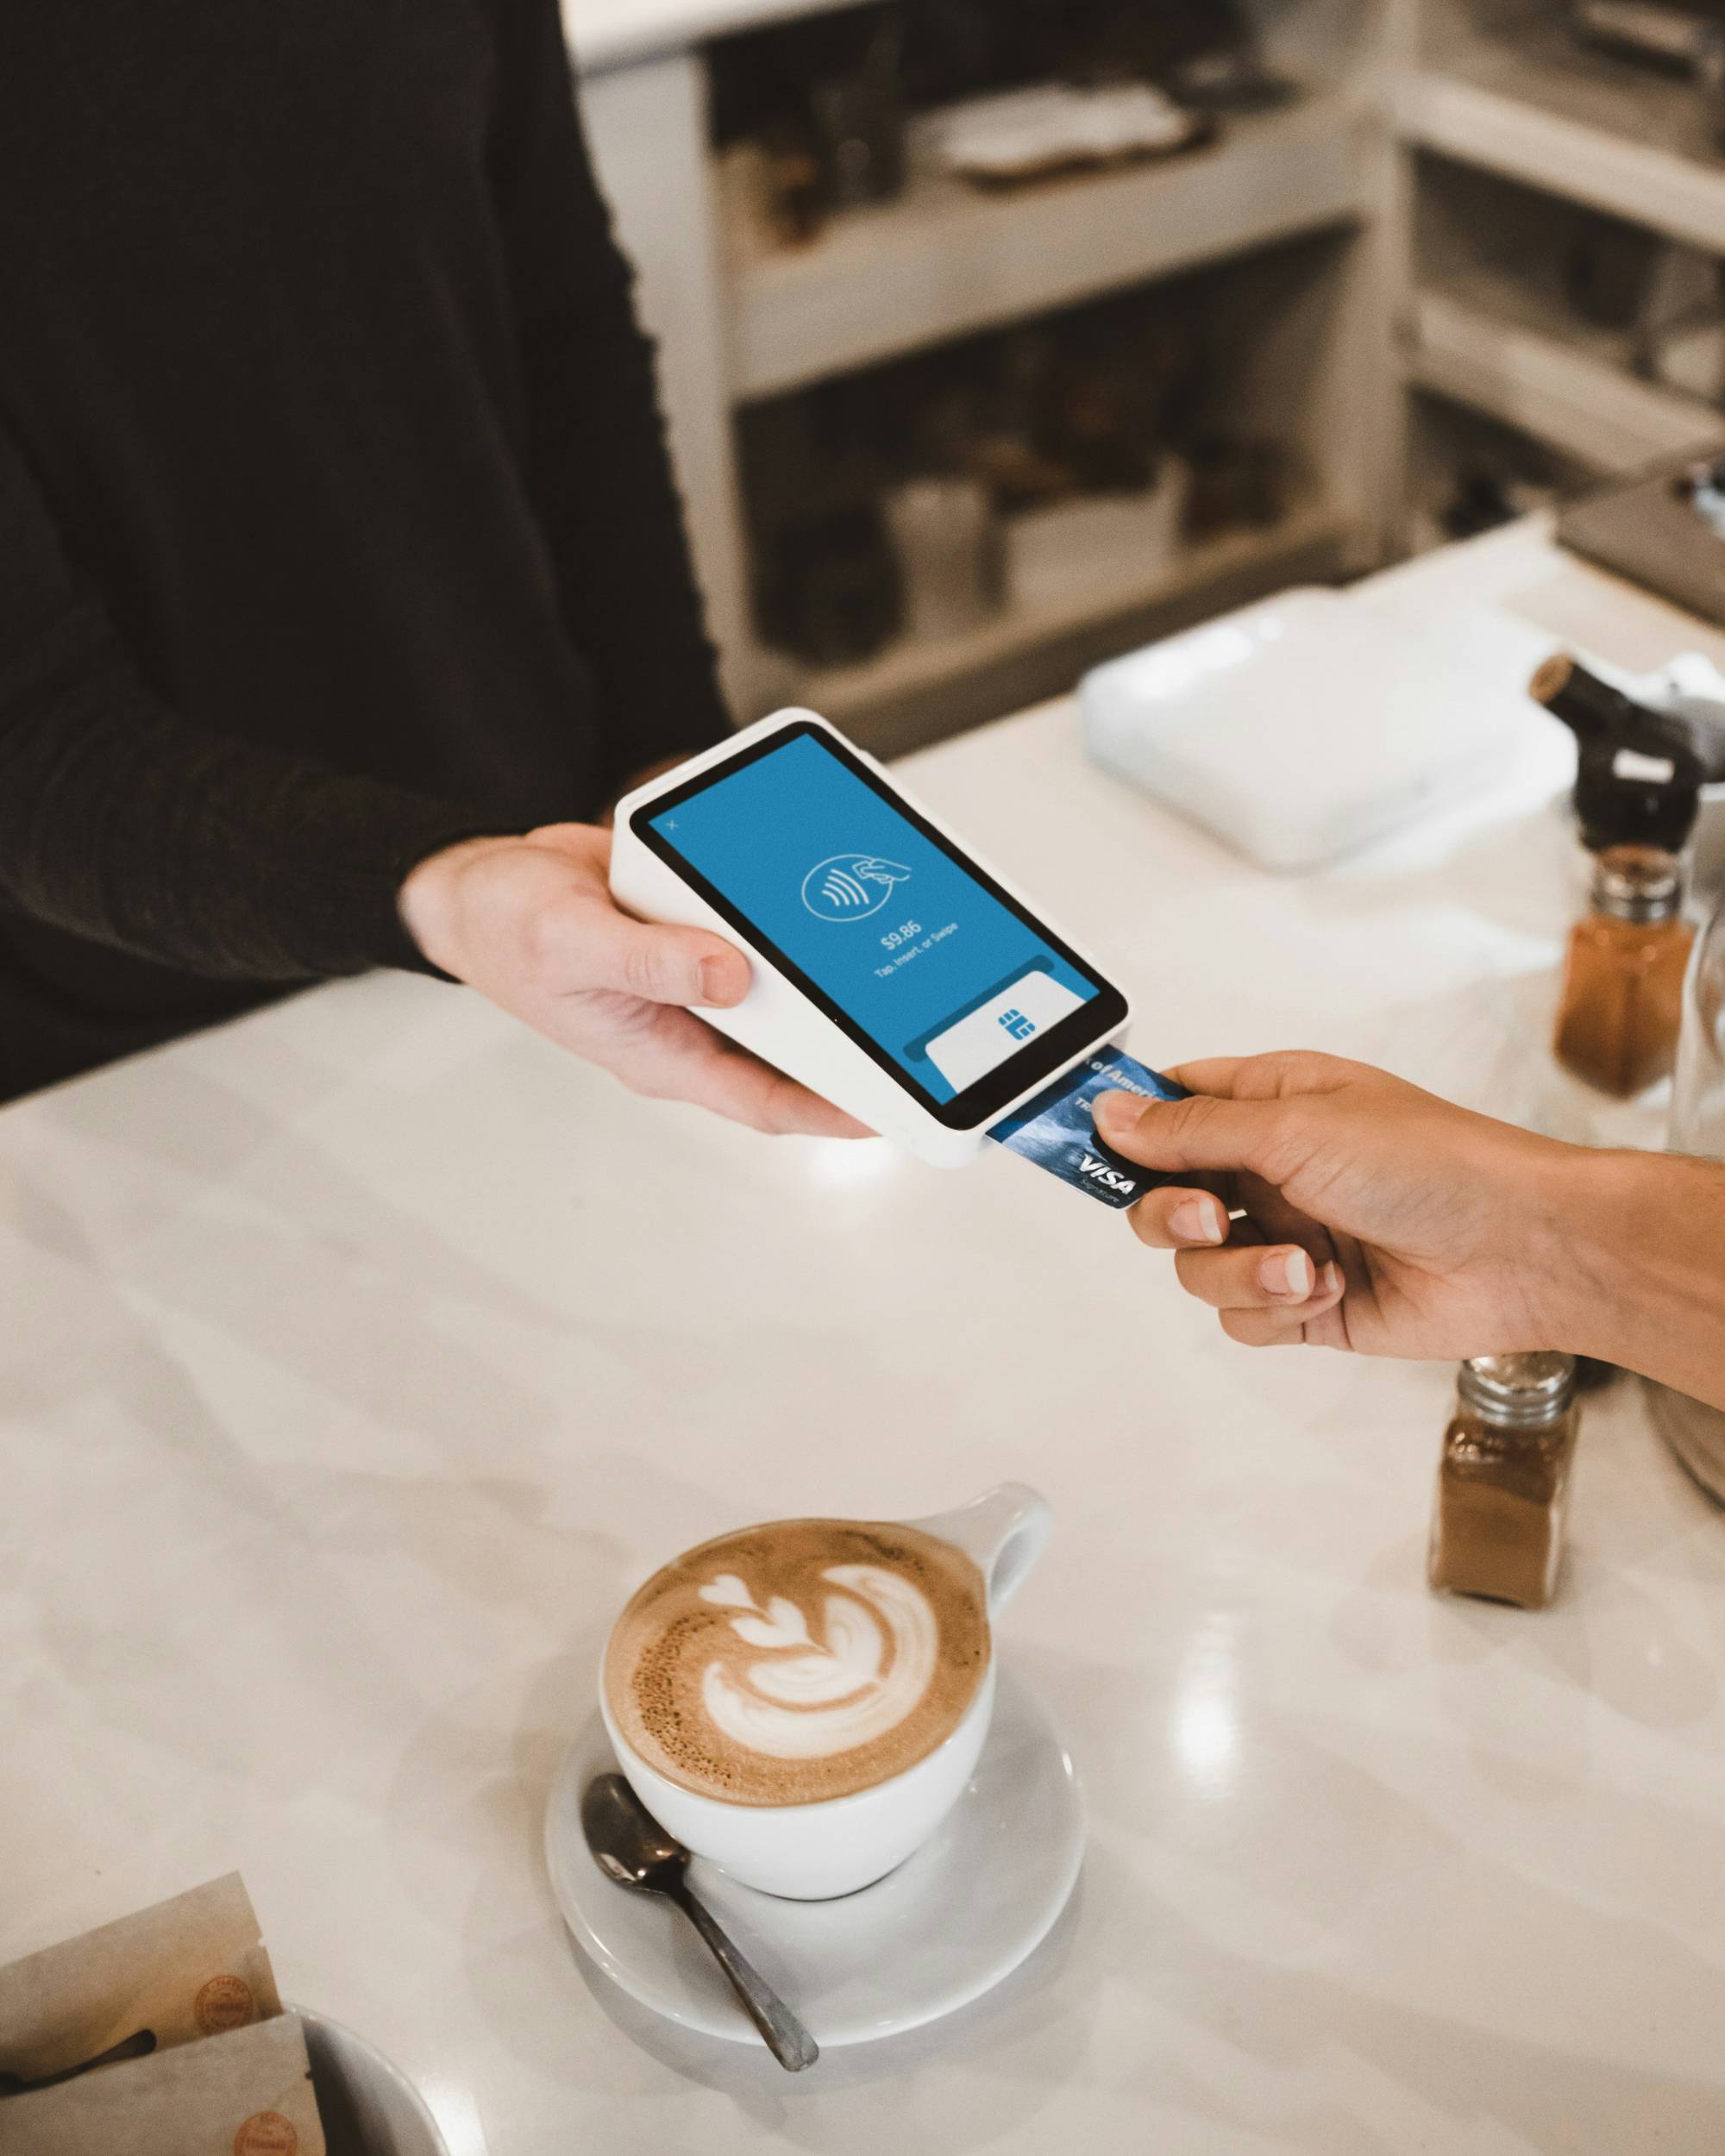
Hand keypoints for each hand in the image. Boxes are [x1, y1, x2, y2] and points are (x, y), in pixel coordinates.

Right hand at [399, 823, 866, 1137]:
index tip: (894, 1109)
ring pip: (785, 989)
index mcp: (664, 1053)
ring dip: (832, 976)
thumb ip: (651, 960)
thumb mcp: (570, 942)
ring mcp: (702, 977)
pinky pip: (762, 931)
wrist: (481, 882)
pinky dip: (794, 917)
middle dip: (856, 1046)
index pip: (765, 1101)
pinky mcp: (705, 928)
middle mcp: (693, 1023)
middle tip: (923, 1029)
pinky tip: (831, 895)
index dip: (832, 1111)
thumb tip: (731, 973)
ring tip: (897, 960)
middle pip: (793, 1049)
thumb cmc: (507, 929)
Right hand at [1093, 1053, 1581, 1360]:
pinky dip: (1271, 1309)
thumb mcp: (1296, 1128)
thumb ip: (1192, 1129)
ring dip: (1240, 1273)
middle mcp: (1271, 1169)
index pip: (1167, 1107)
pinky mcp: (1307, 1304)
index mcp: (1269, 1104)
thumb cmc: (1433, 1163)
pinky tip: (1324, 1290)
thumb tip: (1110, 1113)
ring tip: (1302, 1265)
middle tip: (1212, 1217)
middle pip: (1163, 1197)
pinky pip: (1240, 1318)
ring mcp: (1287, 1236)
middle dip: (1174, 1217)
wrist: (1521, 1251)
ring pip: (1197, 1267)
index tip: (1083, 1145)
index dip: (1124, 1128)